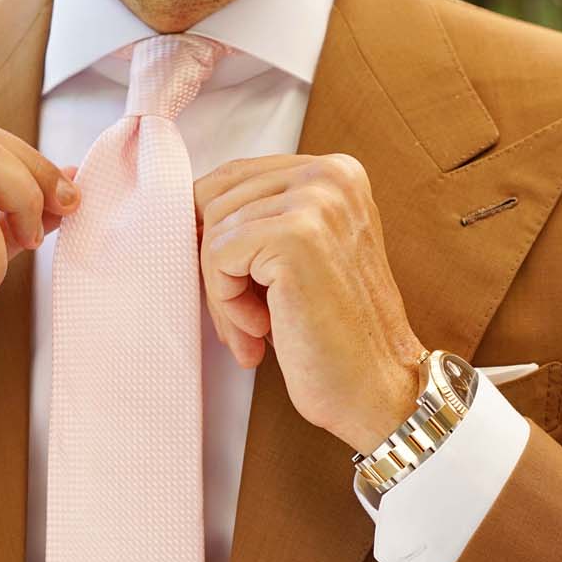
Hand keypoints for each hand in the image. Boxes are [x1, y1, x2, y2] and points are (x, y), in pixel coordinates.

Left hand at [194, 153, 424, 454]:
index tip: (230, 284)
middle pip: (216, 200)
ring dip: (222, 291)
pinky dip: (227, 304)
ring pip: (213, 230)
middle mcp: (330, 175)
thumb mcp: (298, 257)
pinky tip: (262, 330)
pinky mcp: (296, 236)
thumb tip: (185, 211)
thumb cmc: (333, 333)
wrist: (376, 390)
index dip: (214, 234)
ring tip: (257, 329)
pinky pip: (218, 257)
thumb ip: (260, 220)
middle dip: (215, 266)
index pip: (234, 177)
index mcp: (336, 171)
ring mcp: (316, 201)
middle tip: (244, 319)